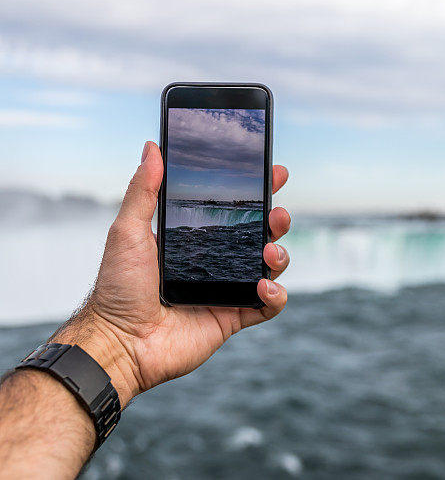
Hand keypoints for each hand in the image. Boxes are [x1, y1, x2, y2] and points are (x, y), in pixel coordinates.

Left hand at [51, 141, 290, 406]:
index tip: (273, 173)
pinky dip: (275, 295)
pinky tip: (264, 286)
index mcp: (194, 239)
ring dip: (279, 254)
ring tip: (269, 252)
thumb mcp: (127, 231)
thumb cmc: (118, 288)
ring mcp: (226, 290)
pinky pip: (268, 305)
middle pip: (258, 235)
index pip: (232, 210)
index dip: (256, 192)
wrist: (120, 342)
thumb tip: (152, 147)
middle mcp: (214, 262)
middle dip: (276, 220)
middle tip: (277, 213)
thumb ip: (143, 190)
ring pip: (269, 266)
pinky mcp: (233, 317)